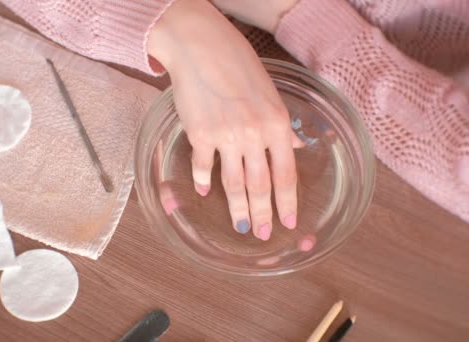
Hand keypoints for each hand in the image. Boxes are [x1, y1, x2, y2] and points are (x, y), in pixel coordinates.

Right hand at [148, 0, 301, 239]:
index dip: (287, 202)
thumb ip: (281, 126)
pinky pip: (203, 166)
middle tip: (264, 235)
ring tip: (240, 226)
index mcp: (276, 124)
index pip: (286, 174)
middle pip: (260, 186)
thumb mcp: (271, 94)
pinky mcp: (199, 134)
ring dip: (237, 208)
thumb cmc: (238, 65)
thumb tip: (293, 148)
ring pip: (234, 183)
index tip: (289, 222)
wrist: (202, 47)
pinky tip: (204, 192)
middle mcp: (254, 134)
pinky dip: (203, 181)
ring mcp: (225, 136)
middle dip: (263, 215)